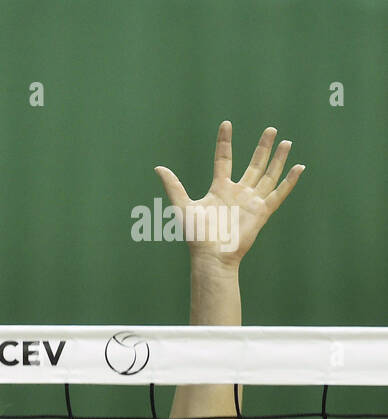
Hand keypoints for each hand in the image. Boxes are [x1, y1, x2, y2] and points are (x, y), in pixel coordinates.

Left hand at [155, 121, 303, 269]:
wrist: (212, 255)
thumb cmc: (196, 235)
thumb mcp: (182, 206)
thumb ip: (173, 186)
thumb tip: (158, 167)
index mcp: (219, 188)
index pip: (224, 159)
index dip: (224, 142)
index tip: (226, 124)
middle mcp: (238, 192)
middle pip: (253, 164)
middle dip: (262, 147)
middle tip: (271, 129)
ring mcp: (252, 201)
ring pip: (268, 175)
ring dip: (278, 159)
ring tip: (286, 142)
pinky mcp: (262, 212)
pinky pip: (279, 193)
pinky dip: (289, 181)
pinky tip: (298, 167)